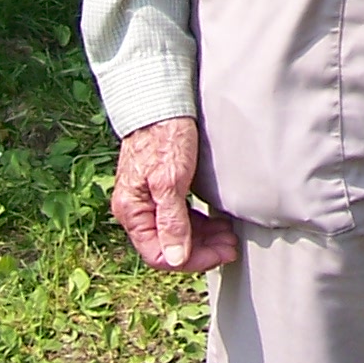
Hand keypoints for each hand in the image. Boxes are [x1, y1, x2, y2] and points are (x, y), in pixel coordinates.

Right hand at [111, 118, 239, 271]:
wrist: (161, 101)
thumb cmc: (164, 136)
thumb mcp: (171, 180)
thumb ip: (172, 221)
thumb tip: (175, 259)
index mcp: (133, 212)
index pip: (160, 255)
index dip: (192, 261)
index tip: (221, 254)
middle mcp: (136, 209)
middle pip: (168, 246)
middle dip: (201, 250)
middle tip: (231, 245)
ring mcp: (148, 199)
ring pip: (175, 232)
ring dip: (202, 238)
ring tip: (228, 234)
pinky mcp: (160, 187)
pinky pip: (178, 216)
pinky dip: (198, 223)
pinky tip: (215, 220)